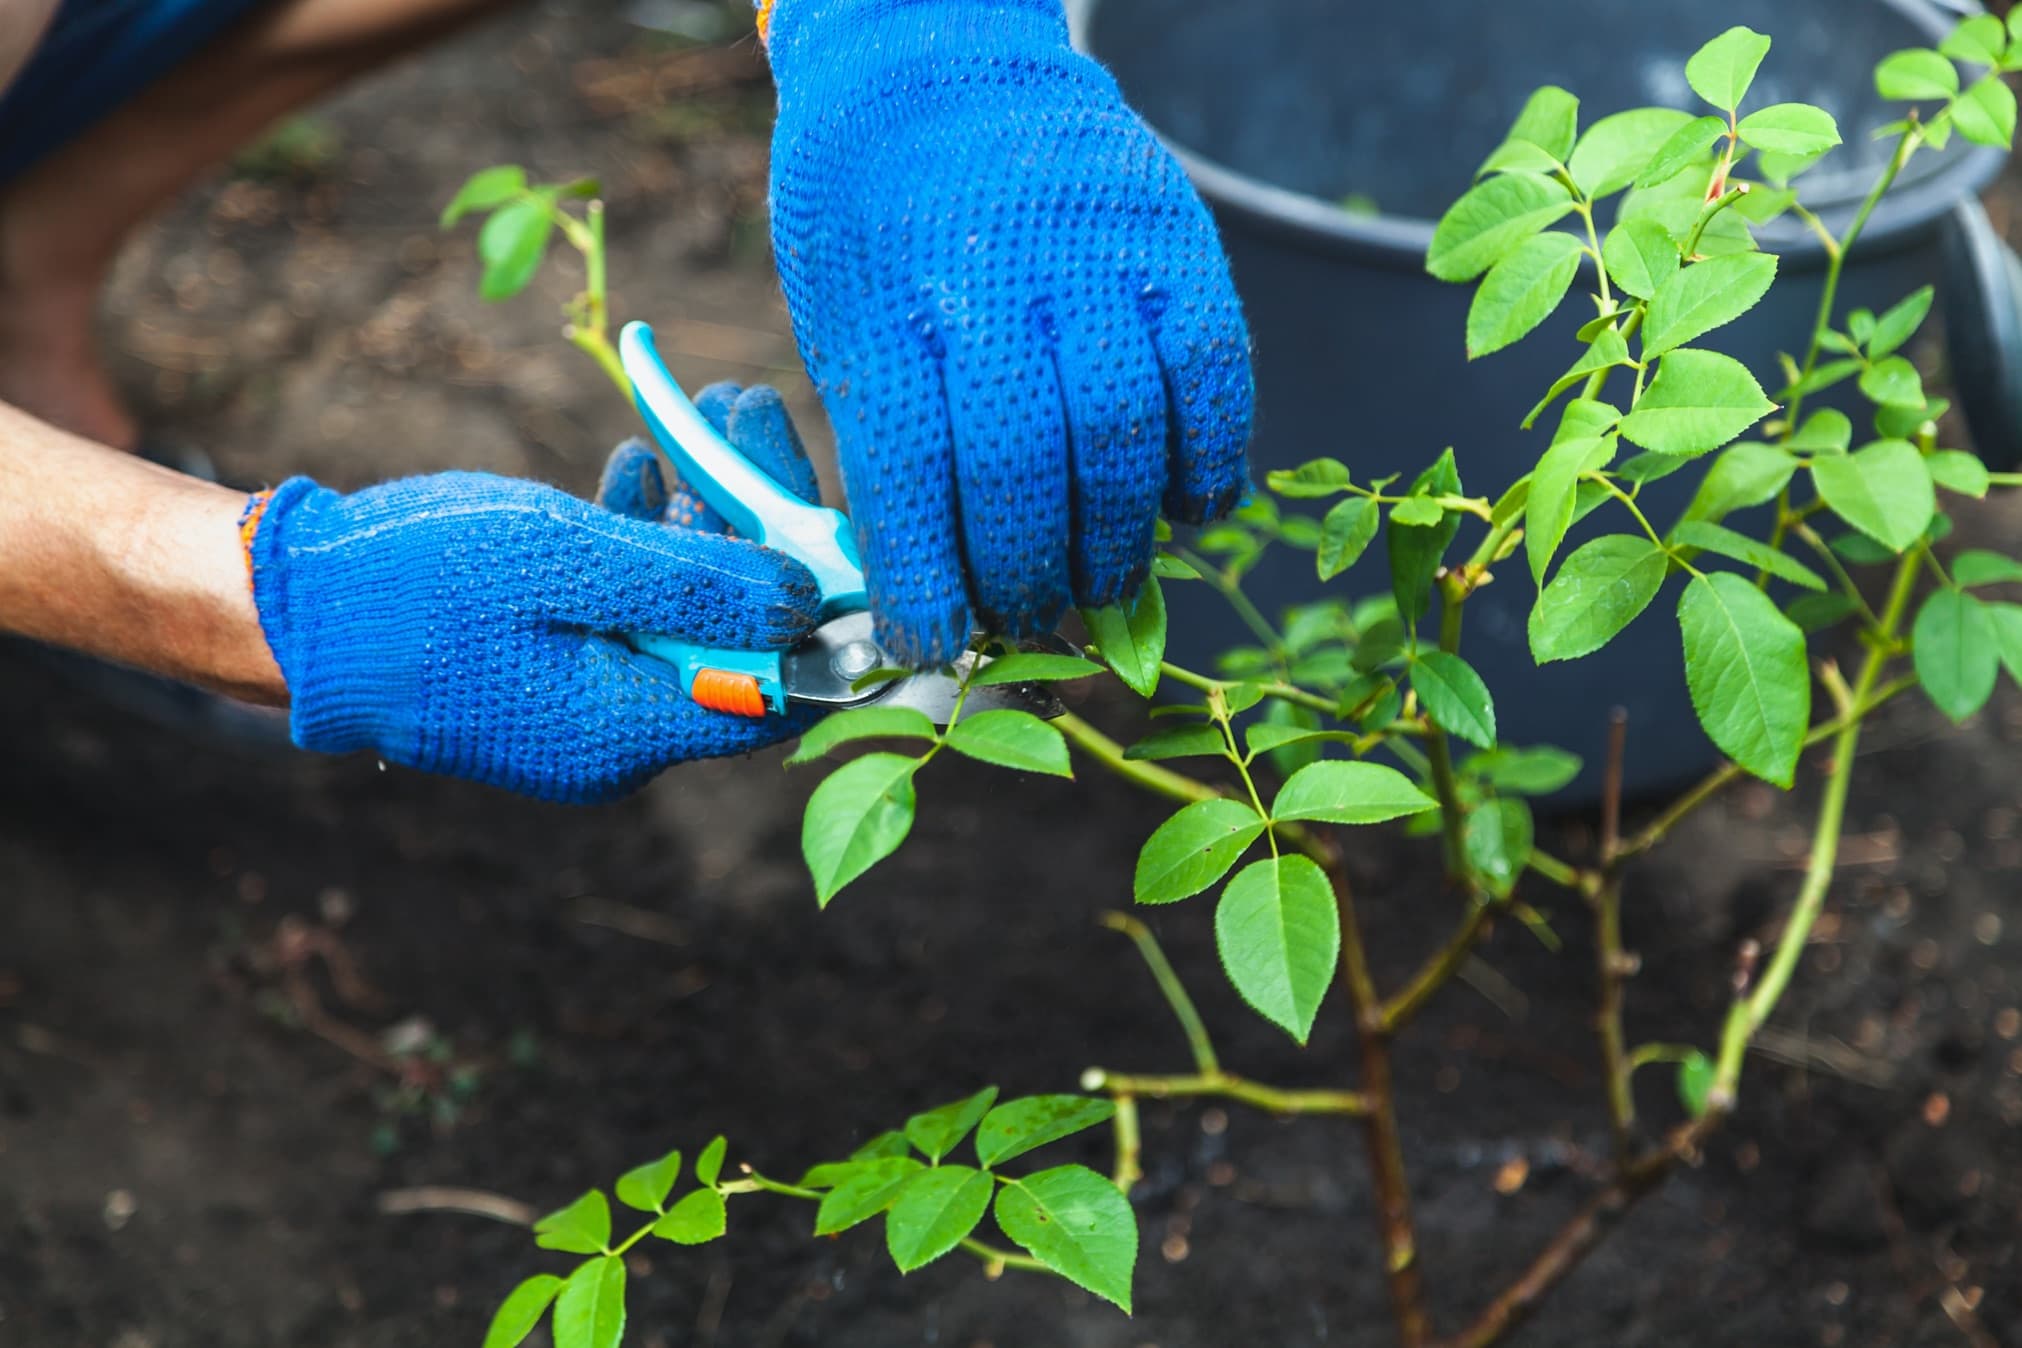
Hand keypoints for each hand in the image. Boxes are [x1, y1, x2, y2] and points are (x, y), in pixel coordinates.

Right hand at [244, 390, 822, 802]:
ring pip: (683, 611)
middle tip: (756, 415)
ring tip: (712, 410)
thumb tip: (810, 599)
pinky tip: (641, 465)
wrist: (285, 604)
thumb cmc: (411, 581)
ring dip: (705, 515)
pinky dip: (644, 537)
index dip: (822, 605)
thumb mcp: (564, 562)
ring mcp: (584, 700)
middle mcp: (618, 731)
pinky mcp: (552, 664)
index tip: (839, 511)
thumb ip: (694, 585)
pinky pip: (627, 607)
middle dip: (761, 527)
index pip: (776, 686)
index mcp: (628, 729)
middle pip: (737, 637)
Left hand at [763, 0, 1252, 664]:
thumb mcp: (837, 318)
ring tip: (1100, 581)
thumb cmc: (874, 215)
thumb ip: (891, 441)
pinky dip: (1207, 463)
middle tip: (1025, 613)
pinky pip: (1214, 377)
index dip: (931, 582)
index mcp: (888, 300)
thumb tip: (943, 588)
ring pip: (1125, 434)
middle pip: (1027, 469)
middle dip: (1028, 573)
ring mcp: (1096, 251)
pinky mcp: (1178, 238)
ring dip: (1118, 539)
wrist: (939, 59)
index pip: (915, 476)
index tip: (939, 640)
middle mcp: (995, 275)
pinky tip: (1183, 507)